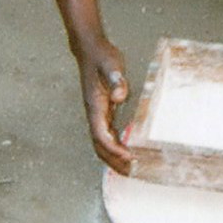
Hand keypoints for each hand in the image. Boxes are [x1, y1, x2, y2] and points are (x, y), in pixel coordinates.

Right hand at [74, 36, 131, 174]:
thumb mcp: (112, 65)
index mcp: (94, 106)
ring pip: (101, 144)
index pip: (101, 136)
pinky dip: (115, 148)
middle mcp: (94, 114)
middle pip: (99, 147)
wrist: (91, 50)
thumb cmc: (102, 57)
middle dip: (113, 162)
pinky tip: (127, 152)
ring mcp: (97, 115)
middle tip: (132, 172)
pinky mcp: (102, 112)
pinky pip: (106, 136)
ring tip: (130, 169)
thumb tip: (119, 95)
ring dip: (114, 159)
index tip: (129, 156)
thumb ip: (116, 80)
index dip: (114, 149)